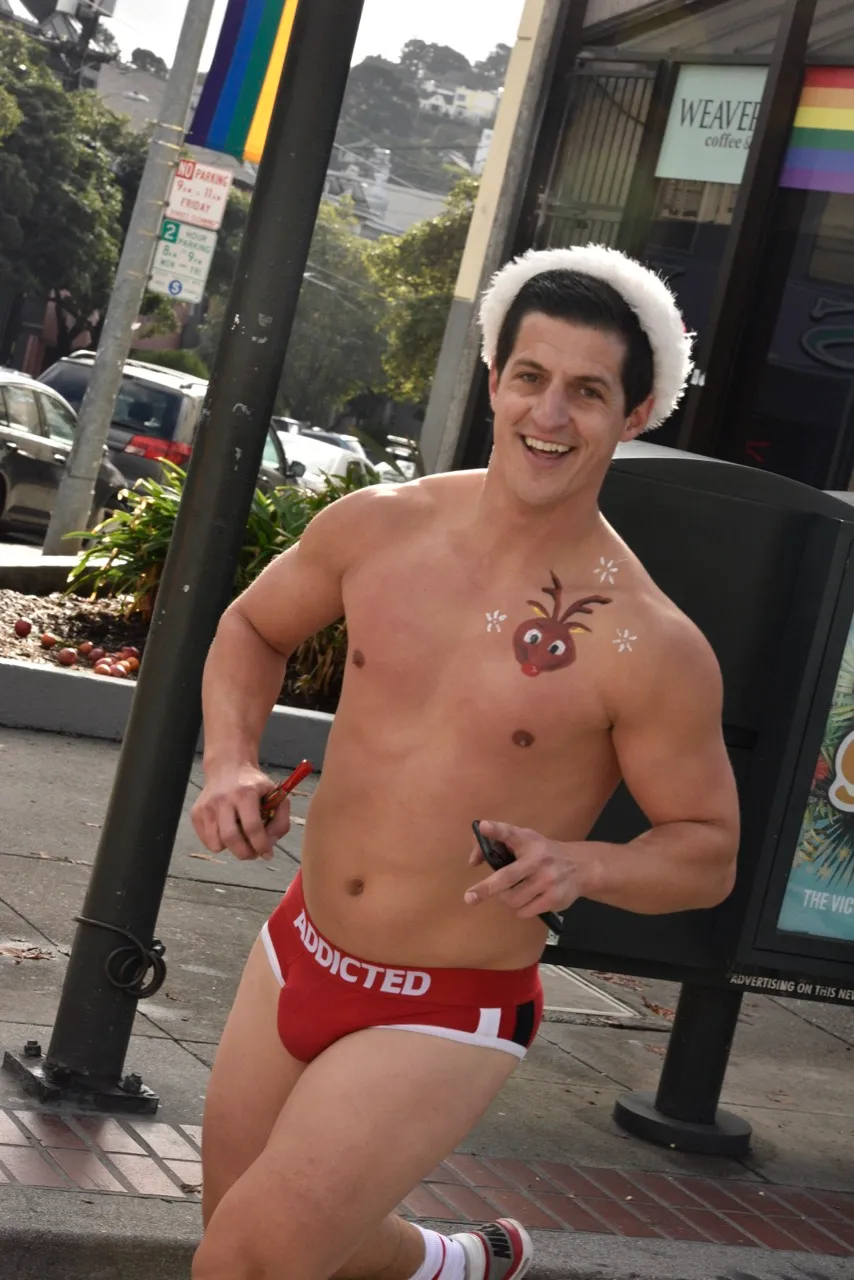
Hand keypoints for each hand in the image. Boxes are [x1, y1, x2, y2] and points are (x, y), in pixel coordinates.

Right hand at [191, 762, 289, 861]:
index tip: (268, 854)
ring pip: (216, 844)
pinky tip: (227, 830)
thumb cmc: (253, 785)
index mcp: (245, 793)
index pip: (252, 827)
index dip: (261, 846)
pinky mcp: (196, 813)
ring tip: (240, 838)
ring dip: (231, 849)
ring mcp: (206, 807)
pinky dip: (219, 843)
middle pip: (231, 839)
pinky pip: (207, 841)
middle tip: (253, 853)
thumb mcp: (275, 794)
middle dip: (245, 853)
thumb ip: (281, 819)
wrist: (227, 767)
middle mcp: (223, 799)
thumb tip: (270, 844)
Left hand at [465, 821, 598, 919]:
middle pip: (507, 877)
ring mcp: (547, 880)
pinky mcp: (554, 898)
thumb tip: (473, 861)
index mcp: (528, 841)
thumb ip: (498, 845)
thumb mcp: (525, 841)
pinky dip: (520, 909)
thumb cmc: (542, 853)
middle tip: (469, 898)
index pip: (511, 833)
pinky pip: (525, 911)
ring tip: (513, 892)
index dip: (496, 830)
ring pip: (512, 899)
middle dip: (486, 889)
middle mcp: (538, 859)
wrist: (580, 867)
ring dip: (506, 899)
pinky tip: (527, 900)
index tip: (484, 827)